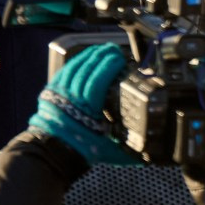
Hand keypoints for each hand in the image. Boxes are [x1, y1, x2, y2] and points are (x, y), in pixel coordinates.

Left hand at [28, 43, 139, 163]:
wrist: (53, 150)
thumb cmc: (82, 150)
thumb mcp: (109, 151)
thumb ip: (130, 151)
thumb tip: (152, 154)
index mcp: (86, 108)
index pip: (97, 80)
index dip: (108, 67)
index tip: (119, 58)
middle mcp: (72, 95)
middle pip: (87, 70)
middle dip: (101, 57)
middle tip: (115, 50)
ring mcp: (61, 91)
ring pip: (75, 68)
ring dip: (89, 56)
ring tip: (102, 49)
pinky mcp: (52, 89)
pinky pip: (65, 71)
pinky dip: (76, 61)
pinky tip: (84, 56)